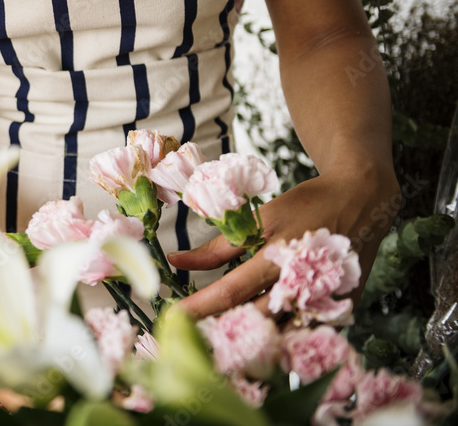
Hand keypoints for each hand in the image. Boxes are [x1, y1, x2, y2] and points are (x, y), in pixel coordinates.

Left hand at [168, 166, 400, 318]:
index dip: (200, 307)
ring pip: (278, 332)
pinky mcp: (338, 310)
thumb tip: (177, 260)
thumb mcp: (261, 219)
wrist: (363, 201)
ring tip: (218, 335)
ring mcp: (324, 303)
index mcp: (279, 259)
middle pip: (254, 320)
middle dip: (220, 329)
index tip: (172, 318)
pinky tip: (257, 332)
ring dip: (248, 336)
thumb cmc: (308, 205)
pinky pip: (302, 330)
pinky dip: (277, 332)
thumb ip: (220, 247)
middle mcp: (302, 287)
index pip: (230, 292)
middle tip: (191, 333)